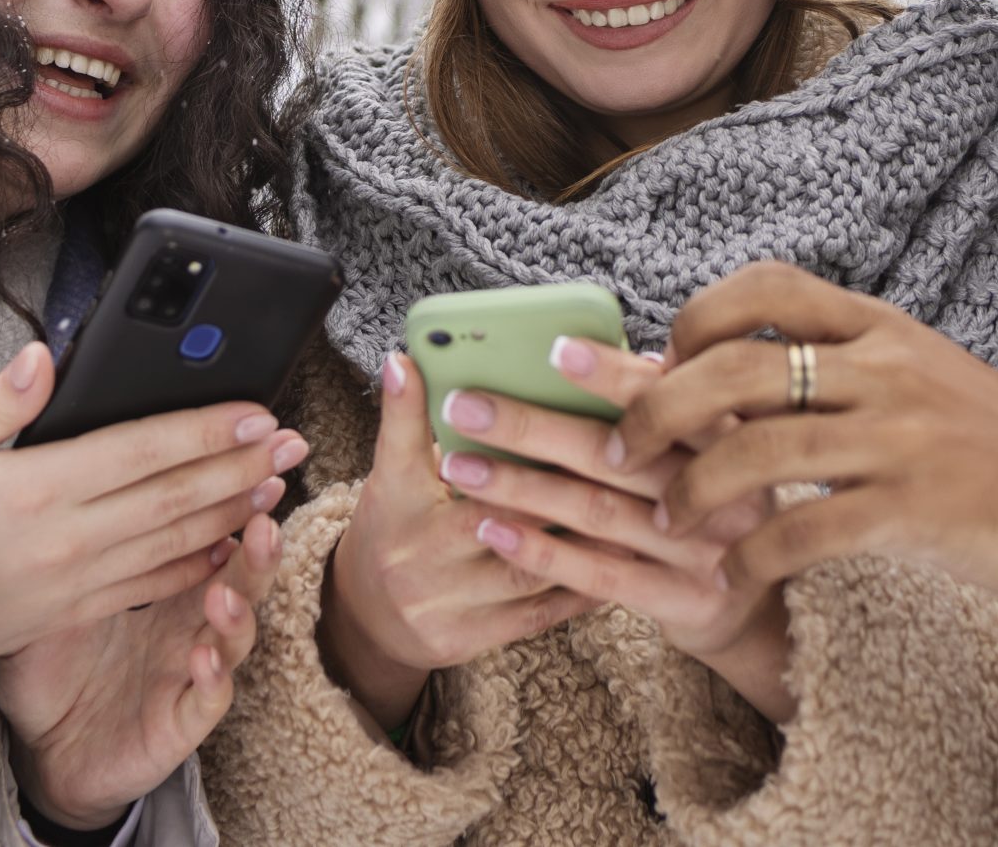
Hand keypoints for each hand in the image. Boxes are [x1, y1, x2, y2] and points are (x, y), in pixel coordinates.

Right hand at [0, 341, 306, 684]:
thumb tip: (46, 356)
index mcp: (35, 486)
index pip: (143, 450)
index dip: (206, 429)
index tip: (256, 410)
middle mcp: (64, 538)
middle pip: (174, 496)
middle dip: (241, 465)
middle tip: (293, 441)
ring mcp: (71, 584)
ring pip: (174, 544)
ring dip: (233, 512)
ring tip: (277, 484)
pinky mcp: (69, 615)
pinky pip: (148, 588)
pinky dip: (196, 566)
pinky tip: (228, 545)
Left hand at [0, 511, 282, 830]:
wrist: (42, 751)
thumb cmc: (50, 668)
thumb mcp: (53, 600)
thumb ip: (69, 552)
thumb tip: (51, 481)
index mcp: (163, 589)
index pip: (209, 540)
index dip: (231, 508)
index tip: (248, 474)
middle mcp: (188, 626)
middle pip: (241, 581)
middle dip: (259, 552)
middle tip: (263, 519)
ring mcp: (189, 674)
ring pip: (236, 638)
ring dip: (239, 612)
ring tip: (226, 590)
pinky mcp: (180, 723)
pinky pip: (209, 700)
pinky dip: (213, 679)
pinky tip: (204, 658)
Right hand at [319, 353, 594, 728]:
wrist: (367, 619)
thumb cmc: (397, 527)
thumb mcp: (395, 474)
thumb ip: (411, 424)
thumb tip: (409, 358)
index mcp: (390, 501)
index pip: (399, 446)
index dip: (411, 408)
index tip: (437, 373)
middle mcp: (412, 554)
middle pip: (481, 514)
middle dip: (542, 487)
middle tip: (602, 454)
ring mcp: (441, 602)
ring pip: (522, 568)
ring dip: (579, 539)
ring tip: (630, 509)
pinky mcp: (469, 638)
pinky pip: (536, 612)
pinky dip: (580, 583)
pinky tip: (620, 558)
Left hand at [443, 335, 792, 720]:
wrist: (757, 603)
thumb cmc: (708, 499)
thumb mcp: (702, 444)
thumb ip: (658, 402)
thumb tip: (586, 348)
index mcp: (731, 430)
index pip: (670, 394)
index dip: (612, 373)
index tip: (552, 350)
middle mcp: (729, 485)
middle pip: (618, 450)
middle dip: (534, 426)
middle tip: (465, 405)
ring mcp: (708, 547)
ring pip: (599, 510)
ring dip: (522, 486)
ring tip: (461, 466)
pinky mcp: (686, 601)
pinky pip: (601, 572)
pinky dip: (543, 550)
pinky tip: (493, 528)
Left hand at [613, 262, 997, 603]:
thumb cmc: (984, 435)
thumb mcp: (914, 367)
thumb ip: (836, 358)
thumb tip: (729, 362)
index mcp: (877, 326)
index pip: (768, 287)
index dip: (698, 316)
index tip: (661, 356)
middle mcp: (881, 371)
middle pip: (737, 368)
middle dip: (661, 407)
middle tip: (624, 444)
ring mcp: (896, 440)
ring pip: (757, 450)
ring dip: (693, 490)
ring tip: (667, 517)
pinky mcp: (910, 512)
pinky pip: (804, 530)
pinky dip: (751, 556)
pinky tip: (731, 574)